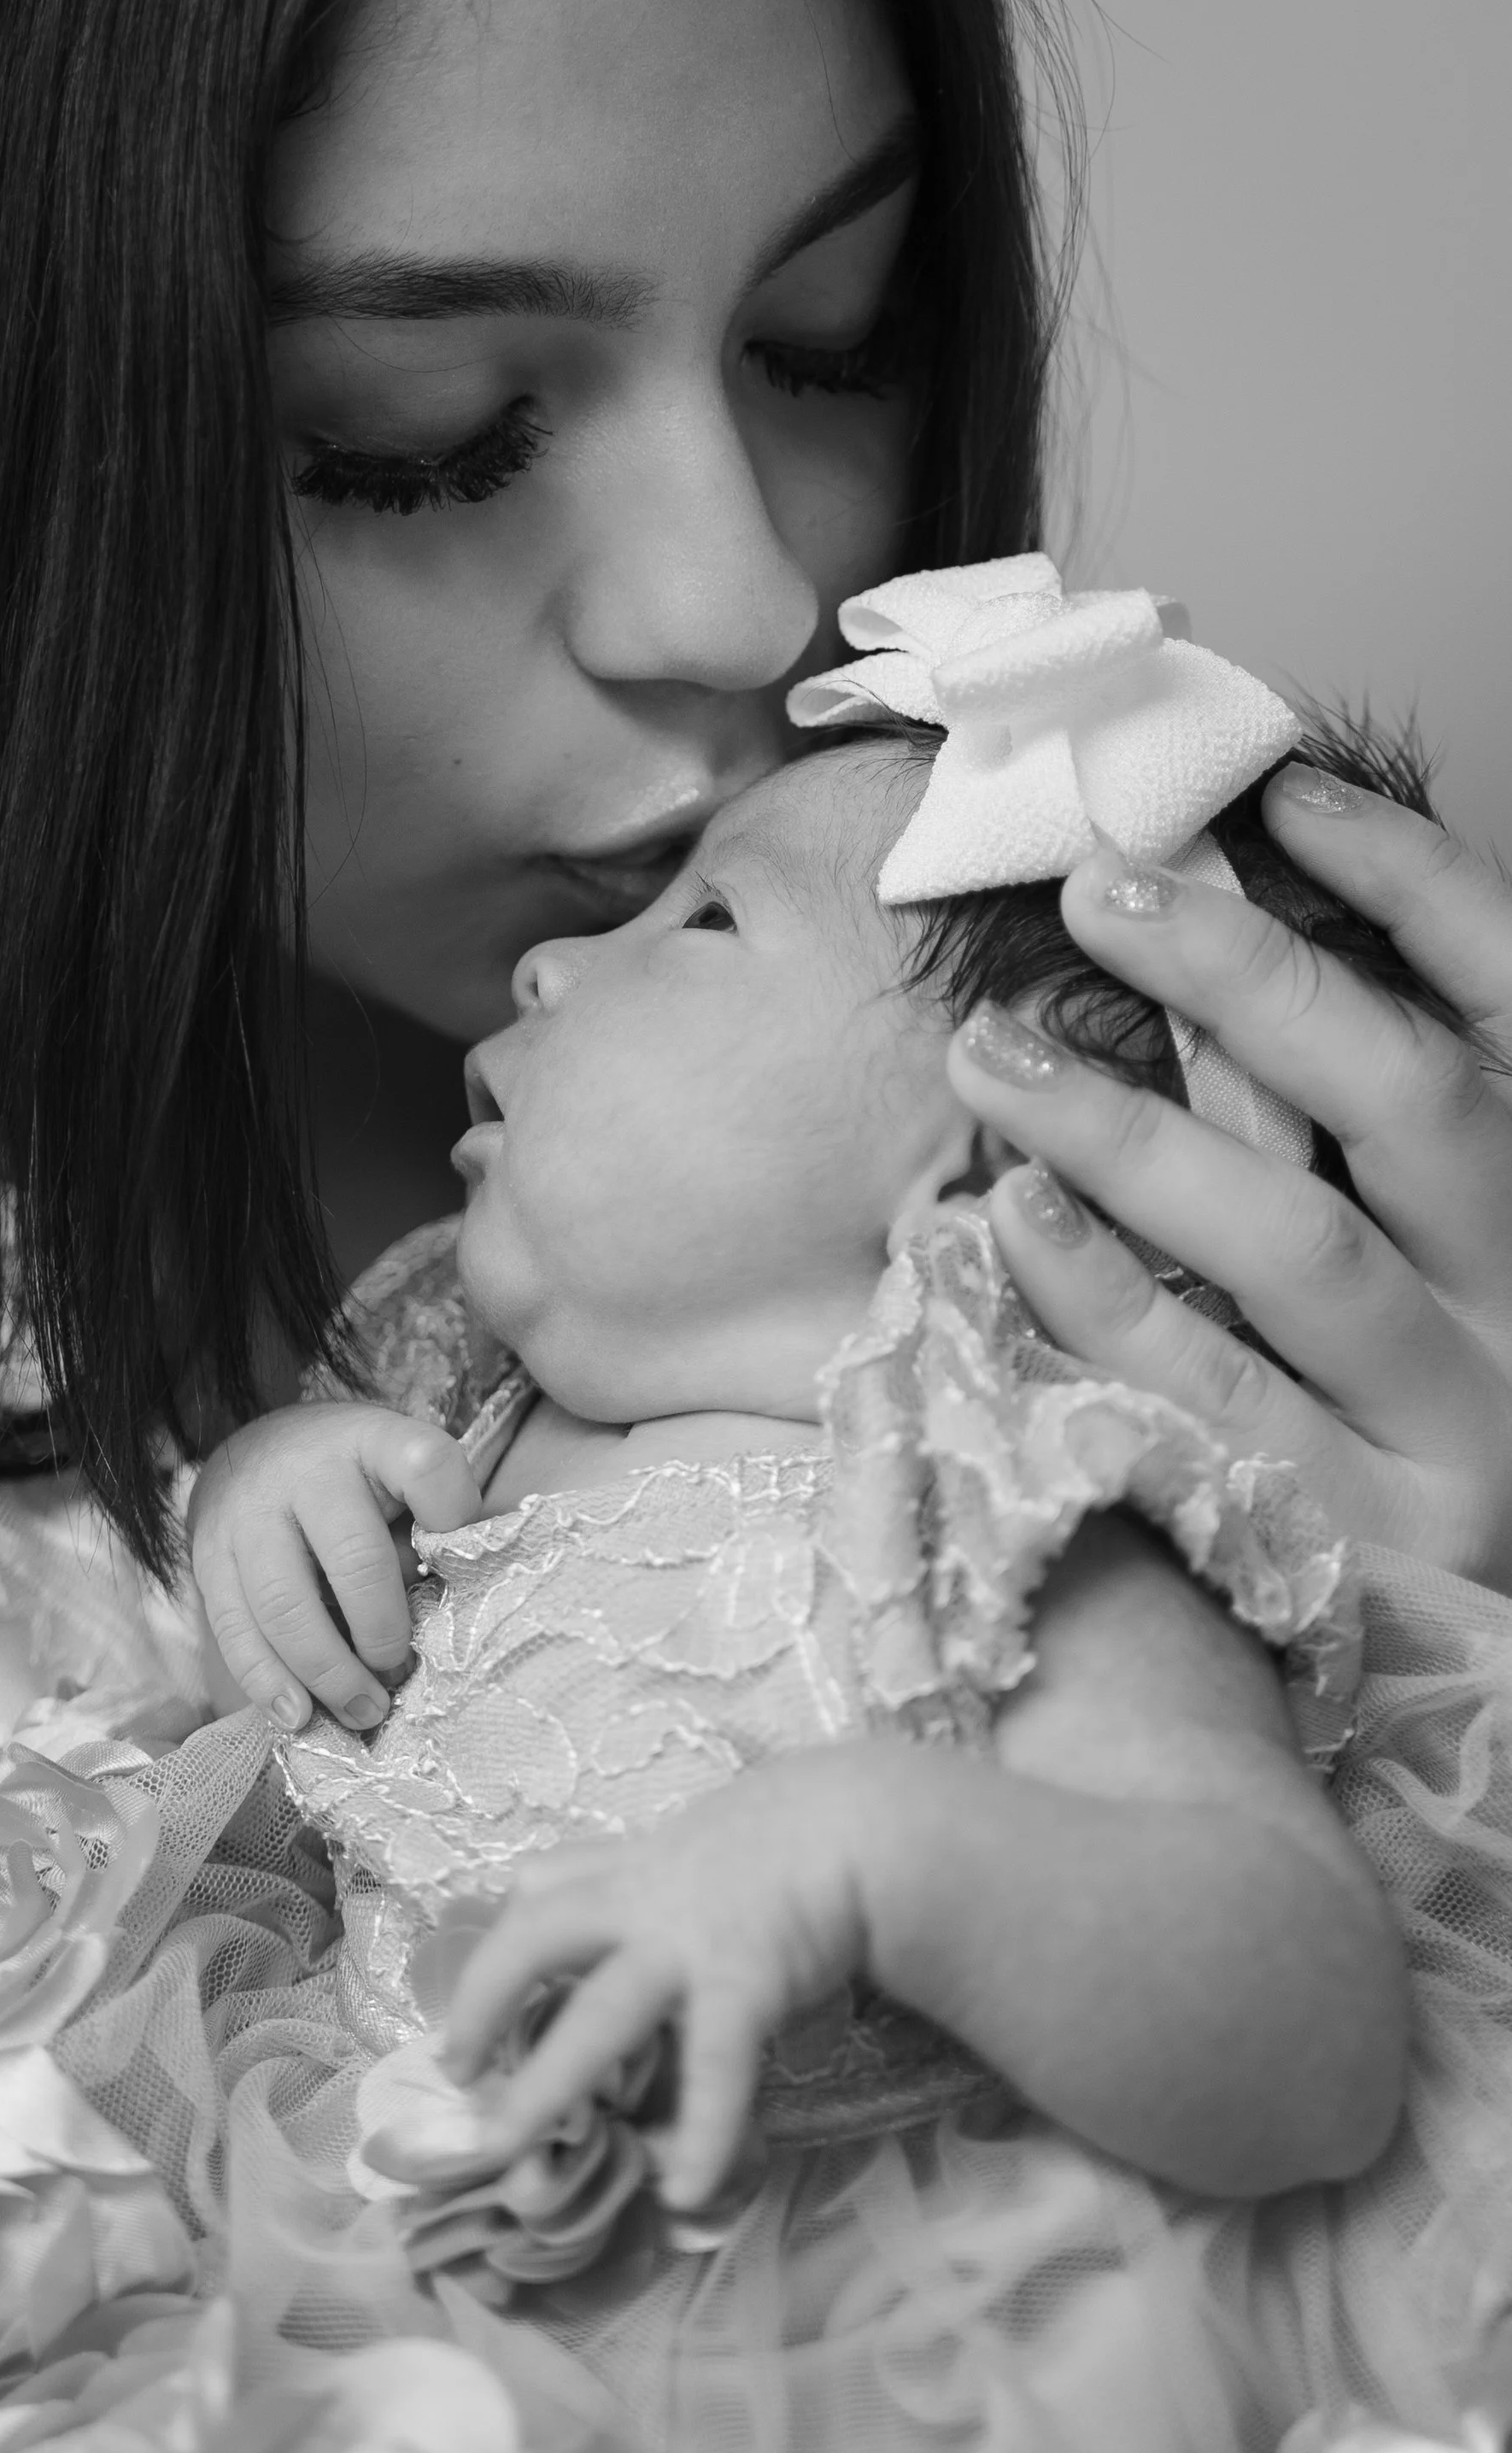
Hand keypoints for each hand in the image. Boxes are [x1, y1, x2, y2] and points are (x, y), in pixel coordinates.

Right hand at [188, 1402, 479, 1733]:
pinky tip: (297, 1715)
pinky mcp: (209, 1556)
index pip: (425, 1465)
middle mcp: (308, 1471)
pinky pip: (235, 1629)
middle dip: (383, 1633)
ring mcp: (250, 1514)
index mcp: (373, 1441)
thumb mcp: (399, 1473)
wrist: (253, 1453)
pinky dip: (268, 1682)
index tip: (461, 1566)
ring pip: (285, 1605)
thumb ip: (432, 1526)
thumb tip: (462, 1607)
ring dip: (328, 1674)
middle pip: (354, 1559)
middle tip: (400, 1677)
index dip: (453, 1517)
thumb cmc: (351, 1480)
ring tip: (363, 1712)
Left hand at [439, 1752, 880, 2210]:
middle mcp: (644, 1899)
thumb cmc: (801, 1827)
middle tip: (454, 2070)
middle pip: (534, 1940)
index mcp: (638, 1866)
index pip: (544, 1882)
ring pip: (598, 2015)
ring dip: (546, 2086)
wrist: (868, 1819)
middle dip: (483, 2003)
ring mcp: (688, 1941)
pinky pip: (712, 2068)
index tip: (473, 1986)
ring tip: (503, 2148)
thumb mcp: (714, 1833)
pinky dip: (700, 2132)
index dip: (500, 1932)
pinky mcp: (744, 1981)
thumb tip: (647, 1907)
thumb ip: (672, 1870)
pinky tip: (680, 2193)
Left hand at [952, 764, 1511, 1575]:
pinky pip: (1213, 1395)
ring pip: (1299, 1245)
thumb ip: (1365, 1112)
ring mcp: (1456, 1428)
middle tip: (1092, 890)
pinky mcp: (1361, 1538)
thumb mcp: (1434, 1243)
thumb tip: (1238, 903)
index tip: (1280, 793)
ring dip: (1132, 1133)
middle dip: (1244, 976)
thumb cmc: (1413, 1404)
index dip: (1415, 885)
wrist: (1477, 1659)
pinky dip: (1103, 1298)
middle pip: (1405, 1098)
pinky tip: (1007, 1221)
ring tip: (989, 1050)